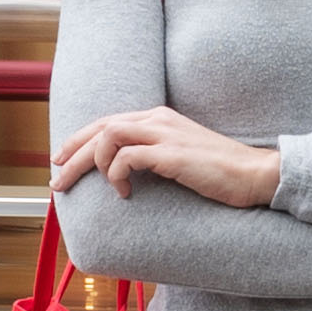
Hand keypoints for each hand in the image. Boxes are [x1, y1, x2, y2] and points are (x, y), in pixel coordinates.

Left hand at [45, 103, 282, 207]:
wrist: (254, 175)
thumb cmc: (220, 172)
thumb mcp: (181, 156)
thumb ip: (155, 154)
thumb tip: (126, 171)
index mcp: (160, 117)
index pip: (108, 120)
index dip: (80, 140)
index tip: (62, 160)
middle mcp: (159, 120)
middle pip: (101, 126)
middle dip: (72, 153)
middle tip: (57, 179)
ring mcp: (165, 134)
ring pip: (108, 135)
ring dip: (91, 162)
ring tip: (91, 186)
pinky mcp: (172, 154)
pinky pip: (127, 157)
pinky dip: (117, 174)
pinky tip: (124, 192)